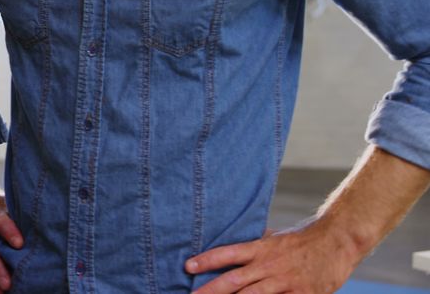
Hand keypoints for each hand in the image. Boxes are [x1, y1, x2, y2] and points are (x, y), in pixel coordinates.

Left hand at [186, 221, 359, 292]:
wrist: (338, 240)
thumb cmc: (303, 240)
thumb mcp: (275, 237)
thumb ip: (255, 244)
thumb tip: (233, 244)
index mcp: (261, 248)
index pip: (228, 253)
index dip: (208, 260)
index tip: (187, 266)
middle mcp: (269, 265)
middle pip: (234, 280)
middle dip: (210, 290)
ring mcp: (285, 282)